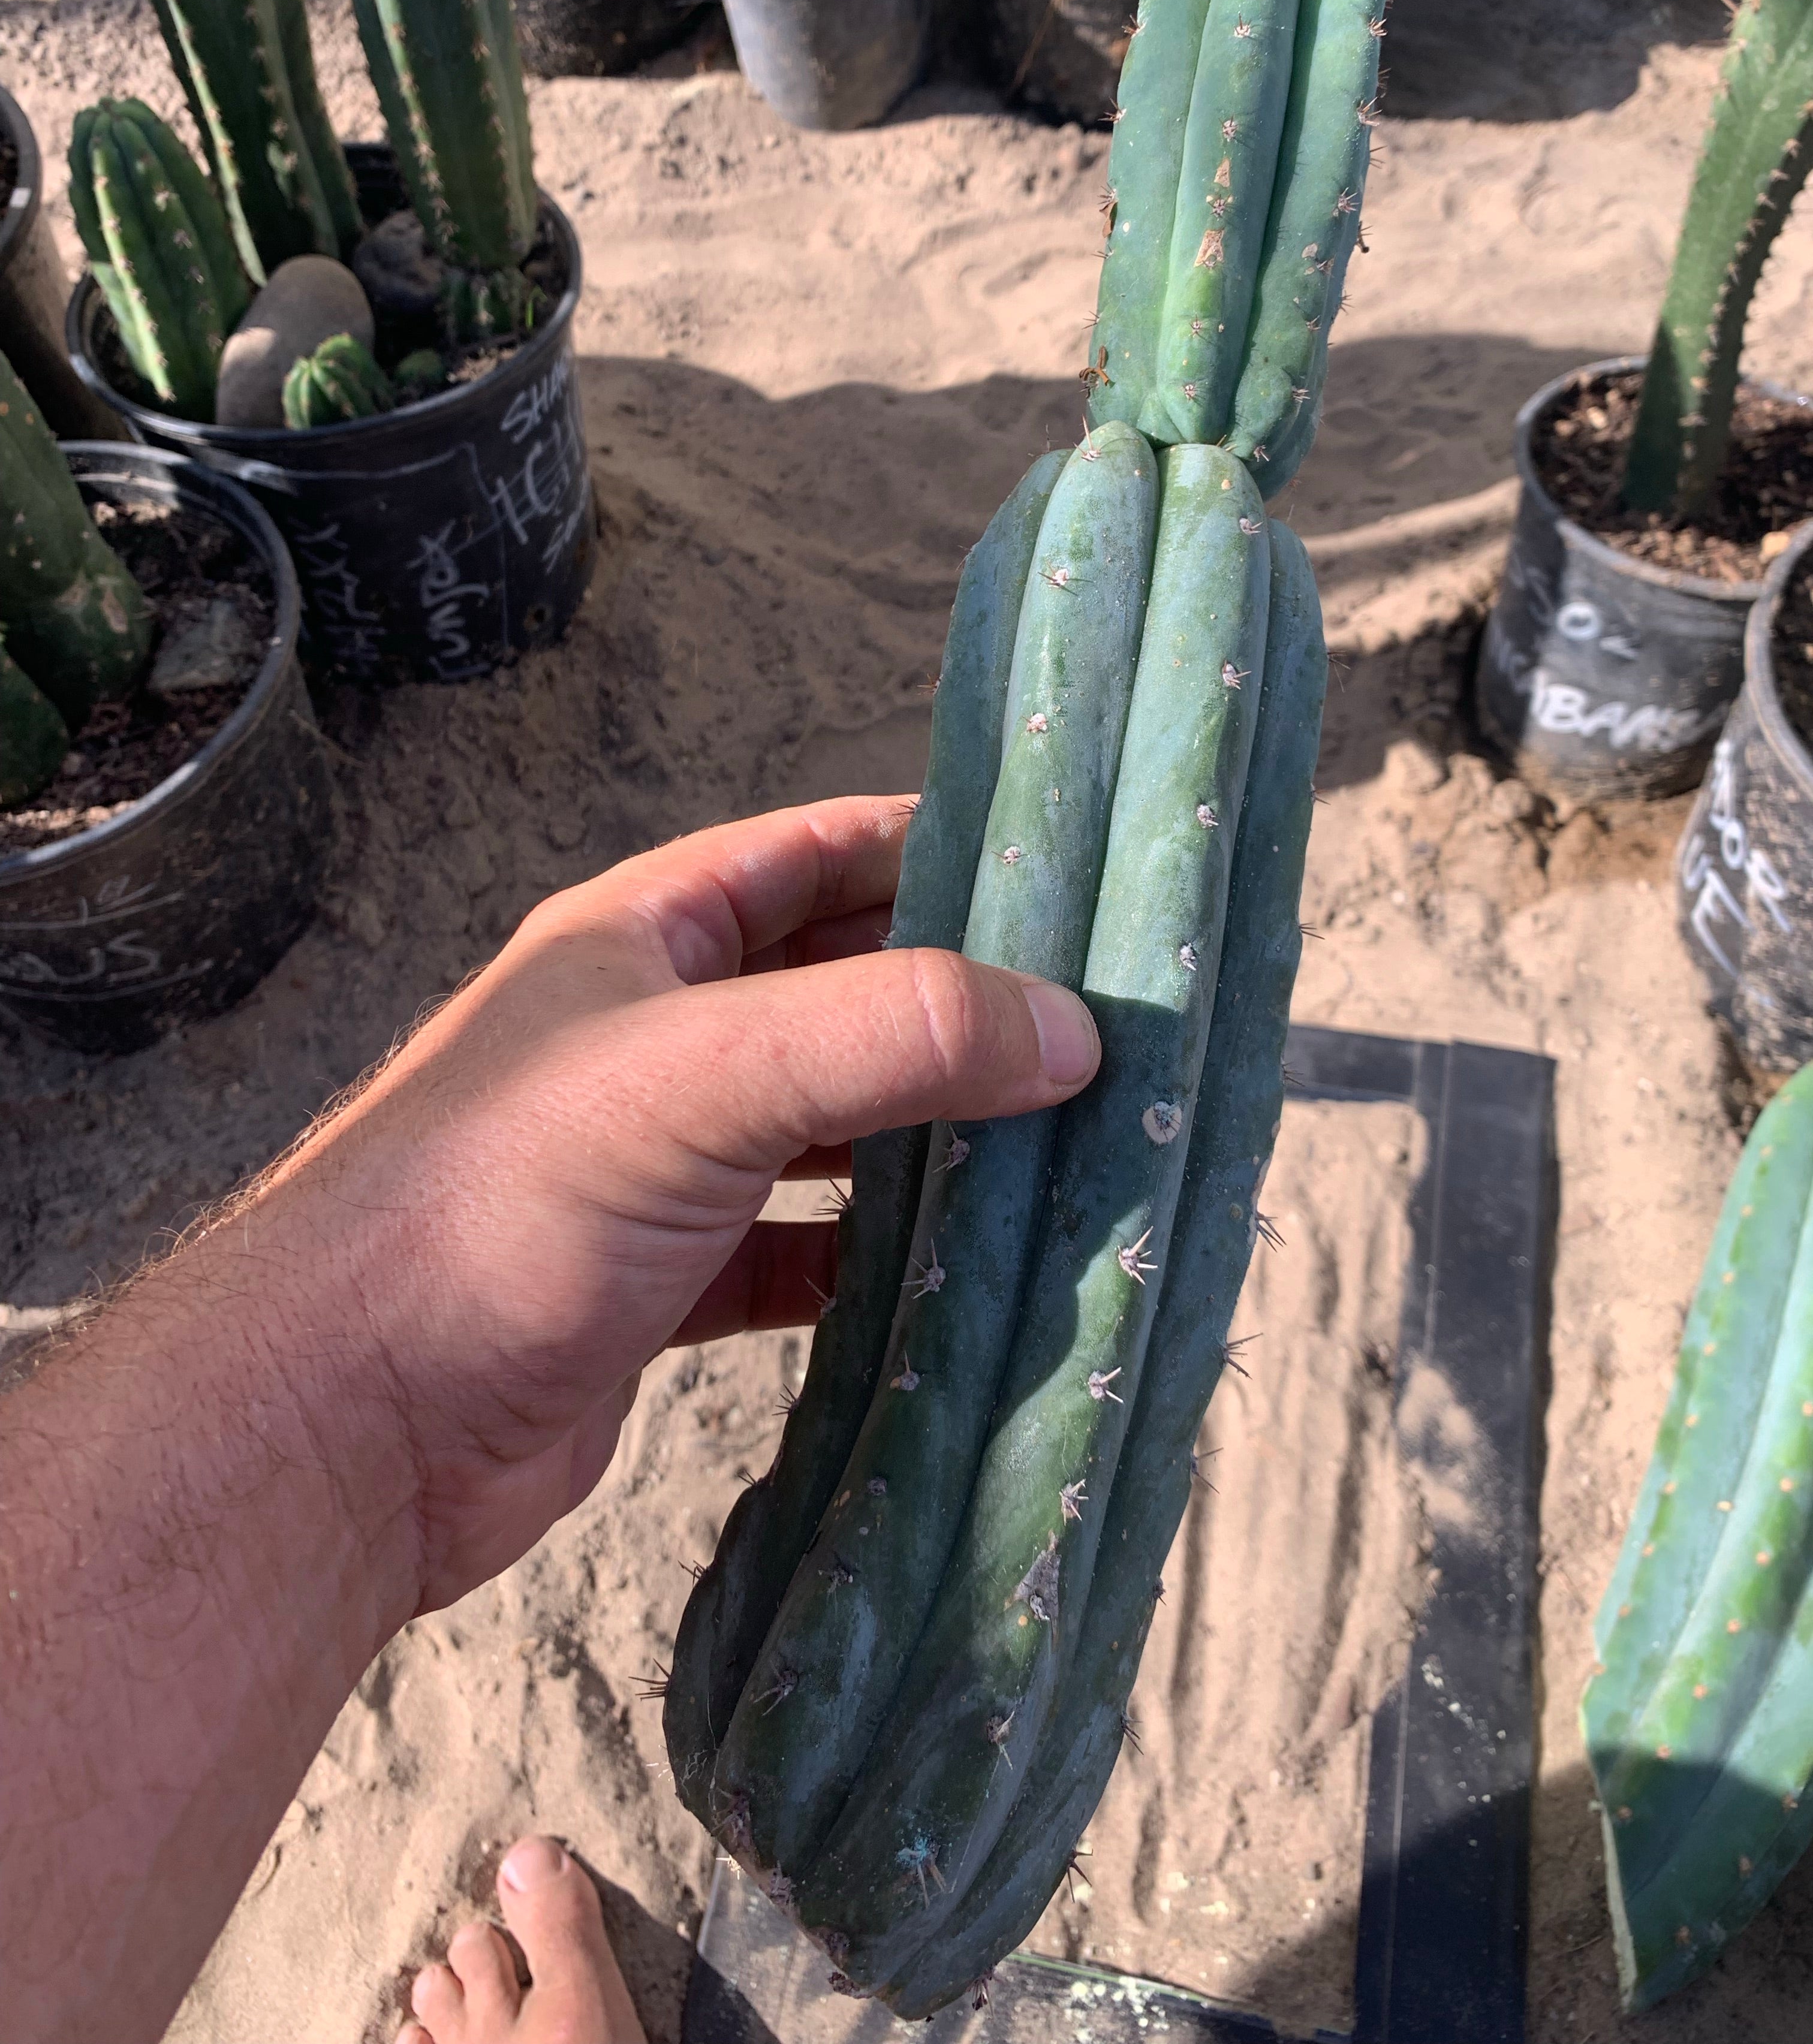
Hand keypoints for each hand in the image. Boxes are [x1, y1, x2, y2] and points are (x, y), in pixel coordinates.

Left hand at [256, 795, 1100, 1619]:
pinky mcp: (661, 1287)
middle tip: (1107, 1031)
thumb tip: (1074, 1029)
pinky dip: (877, 1261)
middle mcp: (652, 1038)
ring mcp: (657, 1167)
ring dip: (934, 1141)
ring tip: (1070, 1150)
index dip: (940, 849)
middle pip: (838, 994)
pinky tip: (963, 1277)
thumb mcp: (705, 1074)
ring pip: (831, 1130)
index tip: (1074, 878)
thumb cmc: (501, 1204)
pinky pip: (800, 1253)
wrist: (343, 1426)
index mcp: (643, 940)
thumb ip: (891, 1032)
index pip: (817, 854)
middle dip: (960, 1009)